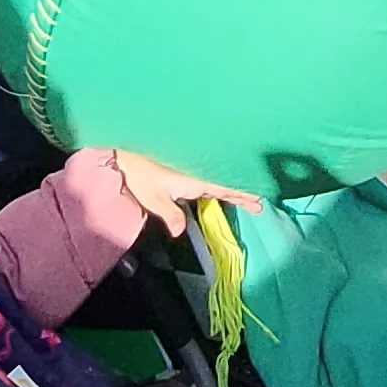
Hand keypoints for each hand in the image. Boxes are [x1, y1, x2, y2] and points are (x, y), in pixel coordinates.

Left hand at [97, 150, 258, 237]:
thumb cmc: (138, 173)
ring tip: (253, 197)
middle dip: (245, 190)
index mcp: (194, 178)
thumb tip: (179, 232)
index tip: (259, 197)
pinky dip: (223, 181)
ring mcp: (192, 169)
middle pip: (227, 182)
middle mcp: (197, 171)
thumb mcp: (152, 197)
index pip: (224, 186)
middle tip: (262, 201)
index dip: (242, 192)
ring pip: (220, 178)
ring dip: (236, 185)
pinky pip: (210, 176)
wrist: (124, 153)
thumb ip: (169, 214)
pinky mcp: (185, 169)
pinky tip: (226, 187)